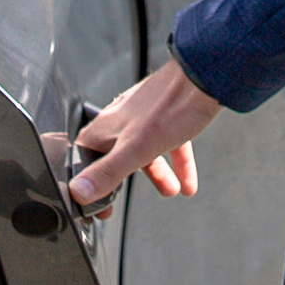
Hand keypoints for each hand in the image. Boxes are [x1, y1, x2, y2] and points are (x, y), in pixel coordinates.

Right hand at [67, 56, 218, 217]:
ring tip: (168, 192)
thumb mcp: (136, 148)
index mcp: (107, 127)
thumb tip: (78, 192)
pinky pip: (170, 146)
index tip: (92, 207)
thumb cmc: (170, 106)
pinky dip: (177, 166)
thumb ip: (108, 171)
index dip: (85, 185)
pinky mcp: (171, 117)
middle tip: (114, 203)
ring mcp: (147, 118)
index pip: (84, 159)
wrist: (205, 78)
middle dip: (116, 182)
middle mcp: (124, 120)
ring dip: (156, 175)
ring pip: (144, 152)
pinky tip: (187, 184)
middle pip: (113, 156)